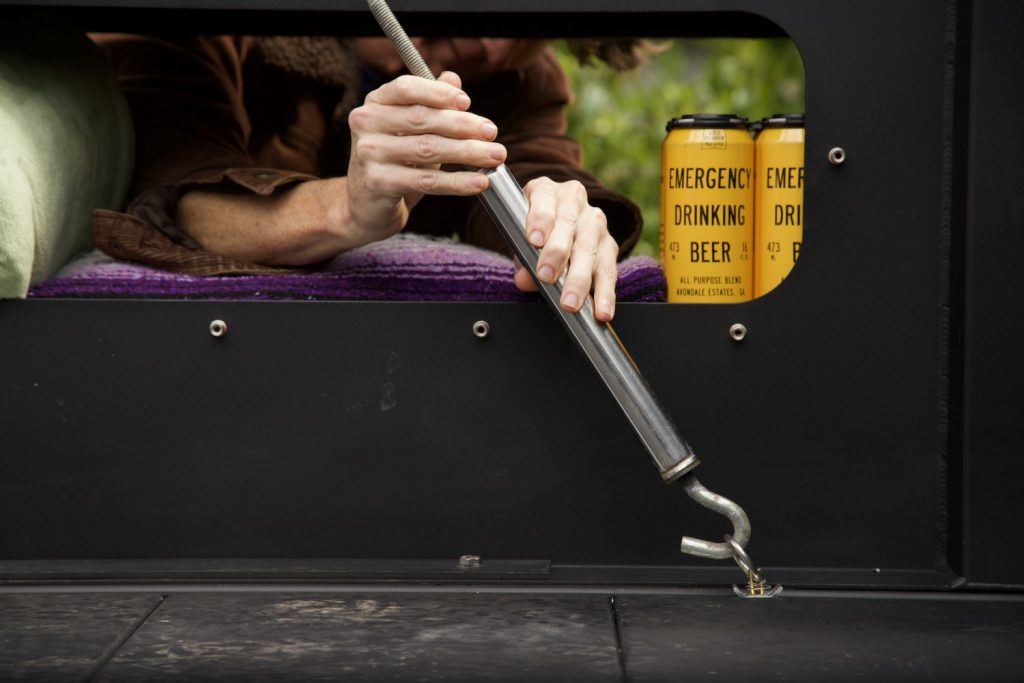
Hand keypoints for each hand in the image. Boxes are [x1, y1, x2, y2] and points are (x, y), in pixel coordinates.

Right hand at [345, 71, 506, 241]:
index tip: (467, 102)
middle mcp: (366, 123)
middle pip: (422, 119)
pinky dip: (457, 182)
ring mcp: (369, 153)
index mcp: (375, 103)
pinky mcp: (378, 183)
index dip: (438, 92)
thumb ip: (431, 103)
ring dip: (467, 152)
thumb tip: (453, 78)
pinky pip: (426, 180)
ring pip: (427, 149)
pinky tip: (479, 182)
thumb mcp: (411, 130)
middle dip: (463, 125)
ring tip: (495, 156)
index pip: (406, 88)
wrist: (367, 206)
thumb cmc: (395, 163)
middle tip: (492, 132)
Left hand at [514, 177, 618, 321]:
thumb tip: (524, 280)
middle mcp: (574, 201)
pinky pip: (609, 270)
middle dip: (557, 253)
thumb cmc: (535, 230)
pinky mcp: (610, 245)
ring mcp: (595, 222)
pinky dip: (605, 293)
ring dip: (579, 279)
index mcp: (547, 190)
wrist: (558, 223)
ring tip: (571, 302)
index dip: (540, 219)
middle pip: (568, 225)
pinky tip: (601, 310)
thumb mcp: (522, 238)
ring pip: (589, 249)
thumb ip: (522, 257)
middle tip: (546, 277)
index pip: (544, 199)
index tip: (533, 240)